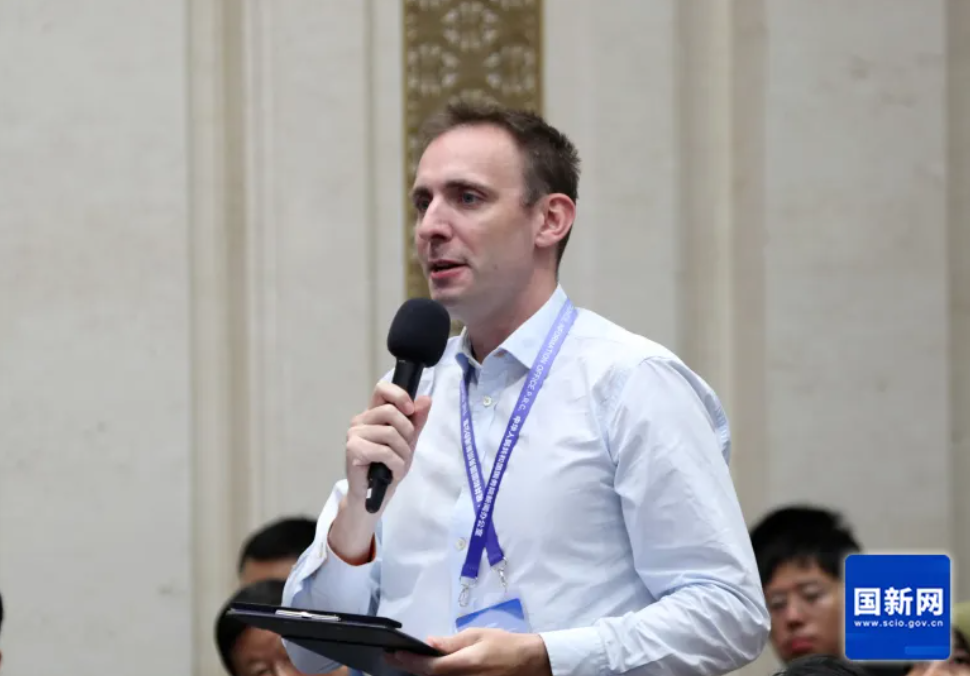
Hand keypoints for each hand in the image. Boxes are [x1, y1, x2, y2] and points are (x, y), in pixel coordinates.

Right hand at [345, 382, 431, 504]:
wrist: (374, 495)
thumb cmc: (388, 467)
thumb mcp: (408, 442)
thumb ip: (416, 420)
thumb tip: (426, 399)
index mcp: (373, 414)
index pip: (382, 389)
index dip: (399, 396)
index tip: (411, 411)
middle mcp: (360, 420)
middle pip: (391, 411)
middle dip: (406, 433)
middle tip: (404, 450)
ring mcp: (354, 434)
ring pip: (390, 433)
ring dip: (402, 454)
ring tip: (398, 464)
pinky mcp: (352, 449)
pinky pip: (385, 451)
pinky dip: (396, 465)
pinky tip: (392, 472)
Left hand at [386, 628, 551, 675]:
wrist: (530, 663)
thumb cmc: (504, 645)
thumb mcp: (478, 635)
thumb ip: (452, 643)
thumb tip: (428, 644)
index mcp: (464, 665)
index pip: (428, 668)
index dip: (408, 662)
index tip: (392, 654)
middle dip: (410, 669)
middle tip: (394, 658)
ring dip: (423, 674)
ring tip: (408, 663)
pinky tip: (430, 670)